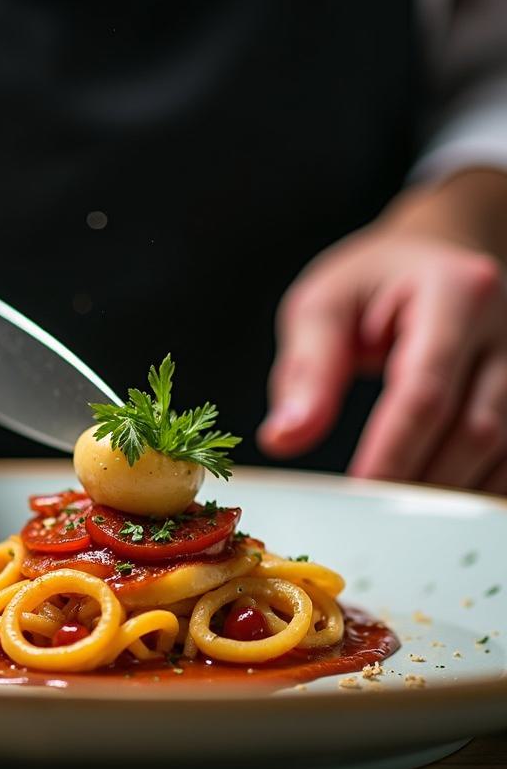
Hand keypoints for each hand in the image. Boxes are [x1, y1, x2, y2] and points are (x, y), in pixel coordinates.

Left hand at [261, 173, 506, 488]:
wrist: (444, 256)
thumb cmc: (377, 280)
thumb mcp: (325, 302)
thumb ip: (306, 369)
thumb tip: (284, 438)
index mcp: (455, 291)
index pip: (426, 387)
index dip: (393, 446)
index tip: (358, 488)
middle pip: (473, 428)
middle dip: (421, 477)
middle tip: (372, 513)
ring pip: (505, 452)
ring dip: (452, 492)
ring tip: (399, 513)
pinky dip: (479, 486)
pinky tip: (441, 502)